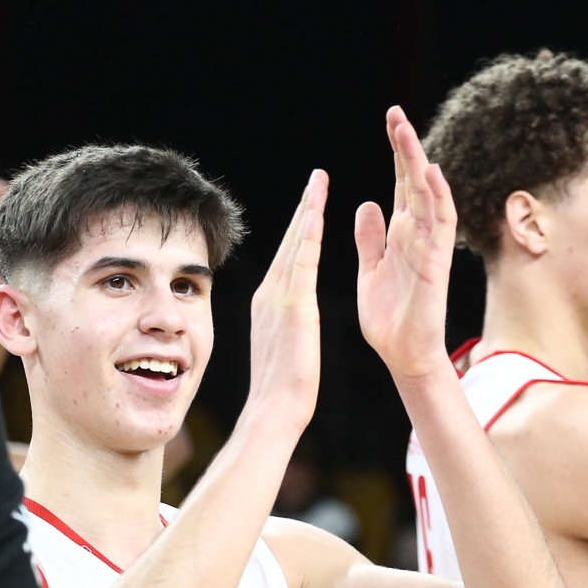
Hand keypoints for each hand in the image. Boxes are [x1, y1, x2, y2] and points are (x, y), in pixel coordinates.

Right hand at [240, 170, 328, 438]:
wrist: (274, 410)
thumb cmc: (283, 388)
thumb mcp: (283, 344)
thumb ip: (285, 322)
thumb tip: (290, 316)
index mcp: (269, 302)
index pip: (288, 255)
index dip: (298, 226)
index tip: (309, 202)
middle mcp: (269, 294)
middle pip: (289, 241)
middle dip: (302, 207)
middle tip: (315, 177)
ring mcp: (278, 298)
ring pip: (294, 244)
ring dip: (306, 210)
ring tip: (318, 182)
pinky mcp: (293, 307)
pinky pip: (302, 263)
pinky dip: (308, 236)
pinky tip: (316, 213)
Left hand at [355, 106, 457, 381]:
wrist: (402, 354)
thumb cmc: (389, 317)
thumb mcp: (371, 269)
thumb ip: (370, 238)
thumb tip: (366, 204)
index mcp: (400, 234)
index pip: (399, 184)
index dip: (396, 153)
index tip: (391, 120)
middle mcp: (416, 234)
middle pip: (413, 181)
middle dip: (405, 147)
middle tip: (395, 113)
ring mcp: (428, 247)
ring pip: (427, 196)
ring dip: (418, 164)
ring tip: (407, 132)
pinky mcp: (435, 264)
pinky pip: (440, 227)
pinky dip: (437, 199)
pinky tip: (431, 174)